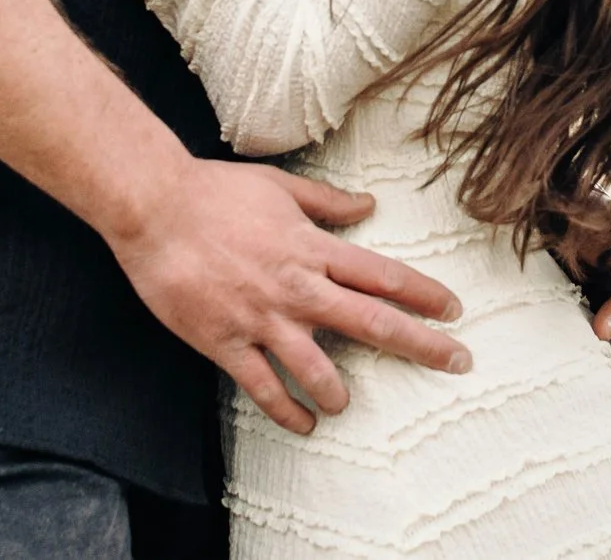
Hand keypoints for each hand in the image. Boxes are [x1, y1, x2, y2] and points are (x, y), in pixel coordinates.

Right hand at [107, 156, 469, 434]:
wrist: (153, 207)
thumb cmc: (215, 192)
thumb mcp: (280, 186)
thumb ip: (327, 203)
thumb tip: (368, 205)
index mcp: (312, 247)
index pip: (383, 275)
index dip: (424, 294)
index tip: (454, 310)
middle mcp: (297, 286)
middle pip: (372, 321)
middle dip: (421, 344)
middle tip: (457, 362)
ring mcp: (262, 318)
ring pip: (319, 368)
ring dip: (341, 393)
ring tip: (346, 405)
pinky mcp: (226, 342)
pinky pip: (265, 387)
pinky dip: (288, 411)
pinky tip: (304, 424)